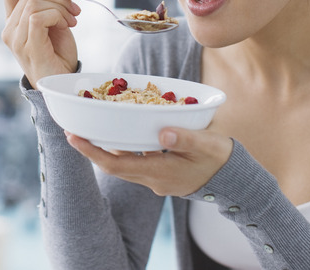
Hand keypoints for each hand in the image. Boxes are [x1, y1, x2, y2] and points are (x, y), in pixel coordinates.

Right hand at [2, 0, 81, 86]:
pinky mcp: (27, 47)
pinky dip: (57, 16)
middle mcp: (9, 29)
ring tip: (71, 21)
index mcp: (14, 20)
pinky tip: (66, 27)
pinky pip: (38, 17)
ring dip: (60, 7)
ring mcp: (16, 39)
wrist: (64, 83)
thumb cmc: (59, 55)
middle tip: (74, 11)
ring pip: (34, 3)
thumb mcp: (56, 19)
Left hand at [65, 126, 233, 196]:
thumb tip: (162, 133)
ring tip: (92, 129)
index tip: (73, 138)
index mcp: (159, 172)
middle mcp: (152, 178)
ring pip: (124, 163)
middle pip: (114, 164)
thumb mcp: (206, 145)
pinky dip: (125, 148)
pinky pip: (136, 161)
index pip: (116, 164)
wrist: (236, 179)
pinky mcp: (162, 173)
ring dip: (106, 149)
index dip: (92, 152)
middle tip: (73, 131)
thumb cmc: (221, 159)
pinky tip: (122, 133)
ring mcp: (156, 178)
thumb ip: (185, 138)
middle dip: (92, 149)